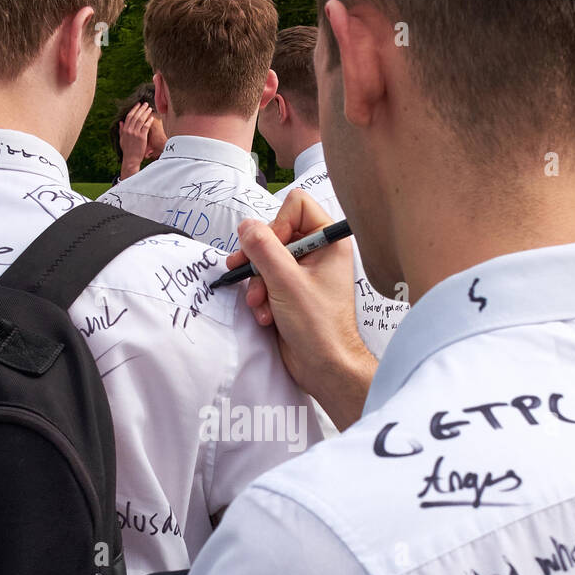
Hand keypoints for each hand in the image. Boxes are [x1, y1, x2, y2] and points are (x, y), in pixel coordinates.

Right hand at [119, 103, 154, 177]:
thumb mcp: (122, 139)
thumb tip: (120, 122)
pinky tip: (152, 117)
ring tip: (149, 108)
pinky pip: (146, 126)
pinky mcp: (141, 137)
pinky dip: (148, 121)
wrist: (131, 159)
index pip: (129, 116)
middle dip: (141, 108)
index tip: (138, 104)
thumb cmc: (127, 150)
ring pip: (141, 120)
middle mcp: (129, 130)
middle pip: (135, 116)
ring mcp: (135, 133)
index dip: (134, 109)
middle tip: (145, 104)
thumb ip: (121, 130)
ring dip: (145, 113)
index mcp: (124, 130)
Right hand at [231, 188, 376, 428]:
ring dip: (257, 284)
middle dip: (260, 261)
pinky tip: (266, 316)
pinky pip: (265, 281)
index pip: (296, 206)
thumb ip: (263, 248)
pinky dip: (261, 298)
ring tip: (261, 305)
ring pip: (266, 260)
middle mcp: (318, 253)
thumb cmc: (318, 326)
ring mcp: (304, 273)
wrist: (325, 367)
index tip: (273, 252)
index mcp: (329, 241)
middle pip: (275, 233)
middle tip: (248, 275)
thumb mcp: (286, 282)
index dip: (278, 225)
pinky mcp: (291, 292)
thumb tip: (245, 226)